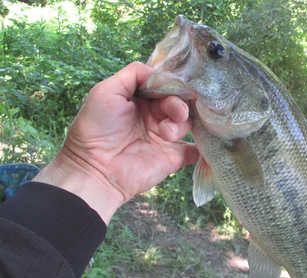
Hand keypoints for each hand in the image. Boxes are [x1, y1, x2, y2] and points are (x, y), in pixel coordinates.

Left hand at [34, 62, 198, 223]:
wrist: (96, 169)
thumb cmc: (96, 128)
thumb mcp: (106, 90)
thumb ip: (133, 74)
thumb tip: (159, 72)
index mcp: (139, 100)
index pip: (164, 87)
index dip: (171, 85)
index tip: (175, 87)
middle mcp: (153, 117)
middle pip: (178, 102)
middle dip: (178, 104)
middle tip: (176, 113)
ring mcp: (165, 138)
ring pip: (188, 122)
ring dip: (180, 124)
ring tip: (166, 134)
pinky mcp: (173, 158)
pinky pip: (196, 150)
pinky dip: (203, 146)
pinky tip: (203, 142)